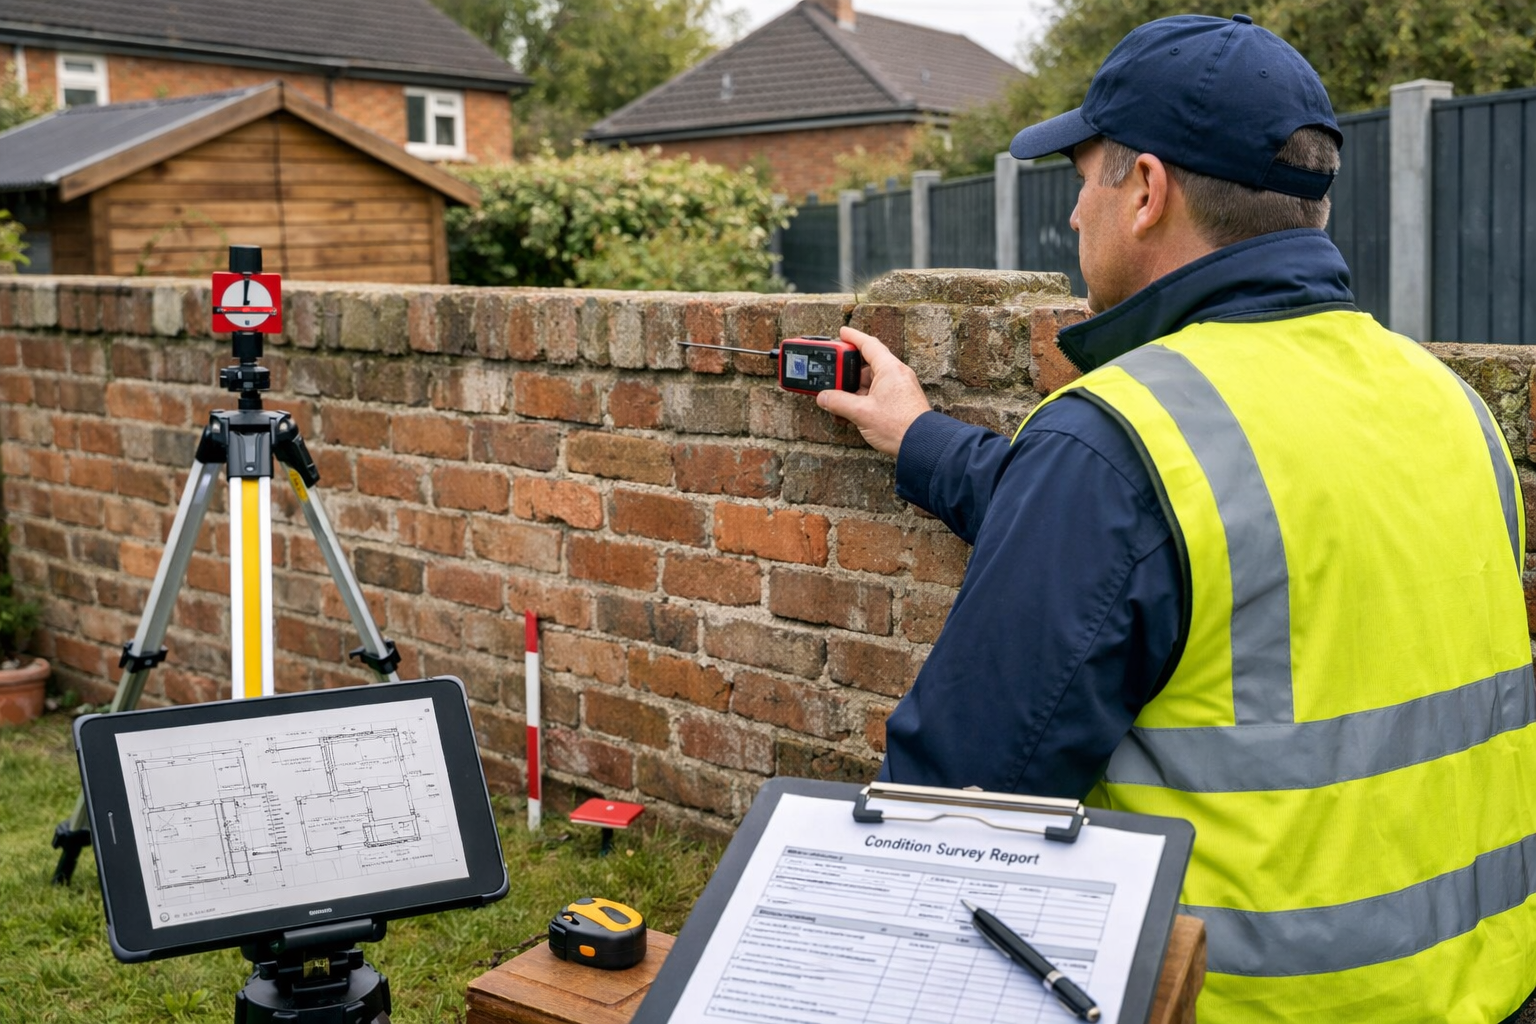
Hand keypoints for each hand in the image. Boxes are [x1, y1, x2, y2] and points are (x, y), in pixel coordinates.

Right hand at [816, 326, 930, 457]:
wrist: (921, 445)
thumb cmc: (899, 425)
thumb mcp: (861, 412)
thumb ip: (839, 402)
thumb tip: (824, 398)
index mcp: (890, 369)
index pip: (869, 345)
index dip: (853, 337)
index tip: (842, 333)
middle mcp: (896, 375)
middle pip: (866, 366)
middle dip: (847, 373)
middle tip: (831, 376)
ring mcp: (899, 390)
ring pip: (870, 384)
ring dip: (853, 392)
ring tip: (837, 402)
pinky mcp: (899, 403)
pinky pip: (877, 395)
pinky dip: (862, 401)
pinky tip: (849, 414)